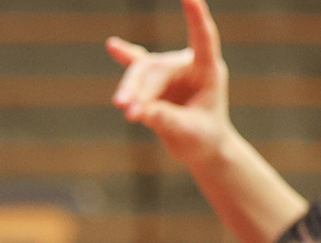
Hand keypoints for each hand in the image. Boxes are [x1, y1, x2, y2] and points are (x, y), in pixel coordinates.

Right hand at [107, 0, 233, 163]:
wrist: (201, 148)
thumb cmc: (203, 139)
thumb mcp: (189, 133)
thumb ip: (167, 120)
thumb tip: (140, 112)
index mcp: (208, 71)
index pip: (203, 38)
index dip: (196, 17)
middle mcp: (188, 66)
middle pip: (157, 68)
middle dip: (141, 88)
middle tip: (127, 109)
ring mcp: (169, 72)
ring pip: (142, 73)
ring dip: (131, 90)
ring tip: (123, 108)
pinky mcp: (154, 82)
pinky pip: (137, 65)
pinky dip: (124, 56)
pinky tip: (112, 45)